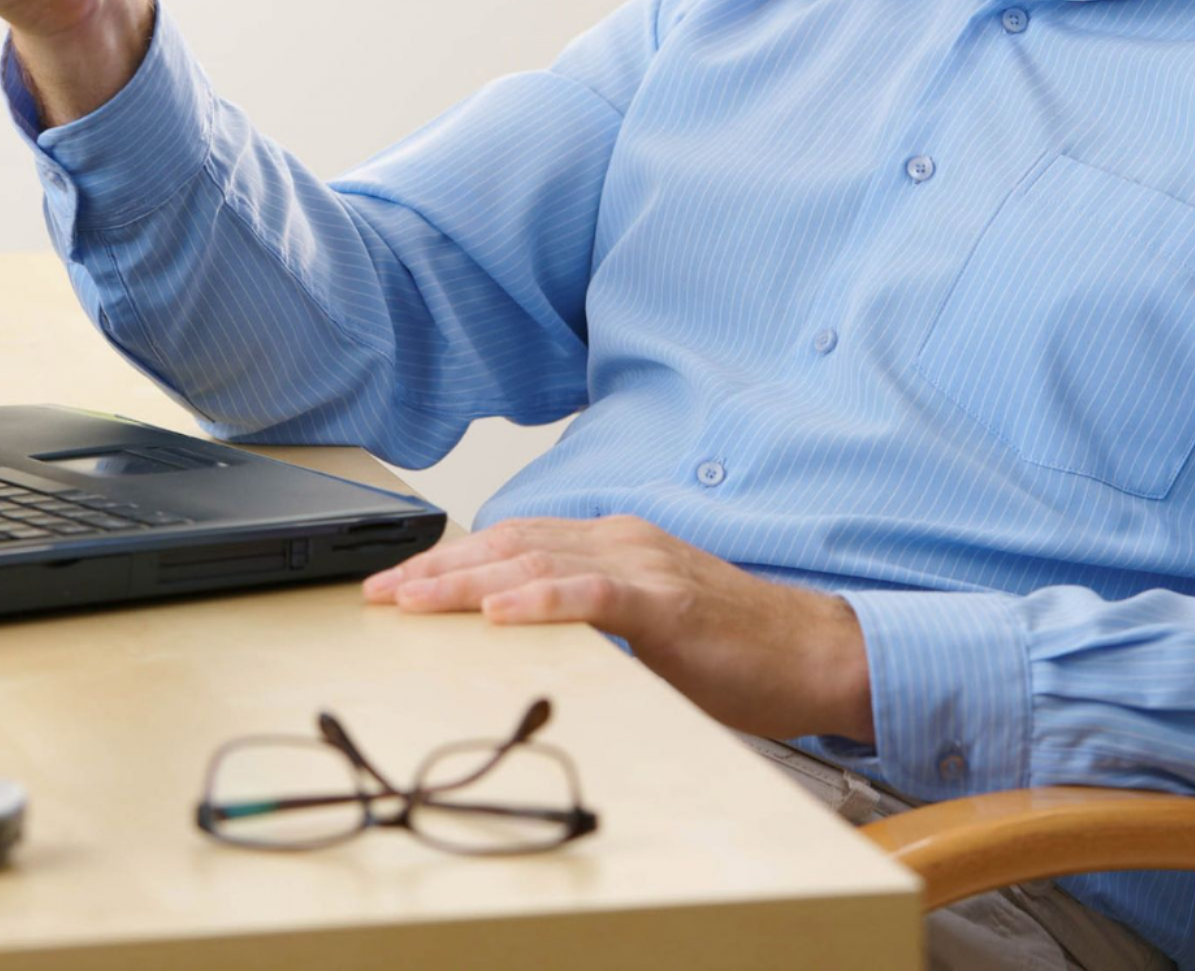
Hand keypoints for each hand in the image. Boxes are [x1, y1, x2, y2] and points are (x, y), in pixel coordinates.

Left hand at [363, 516, 875, 745]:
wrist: (816, 654)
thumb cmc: (736, 650)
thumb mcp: (645, 630)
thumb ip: (590, 621)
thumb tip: (521, 646)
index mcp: (614, 544)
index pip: (514, 543)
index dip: (450, 562)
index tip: (395, 587)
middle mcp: (622, 540)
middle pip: (511, 544)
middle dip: (438, 571)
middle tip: (379, 597)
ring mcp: (646, 565)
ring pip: (538, 561)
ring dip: (467, 582)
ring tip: (414, 601)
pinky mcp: (669, 603)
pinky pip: (593, 595)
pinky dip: (540, 599)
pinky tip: (499, 610)